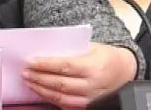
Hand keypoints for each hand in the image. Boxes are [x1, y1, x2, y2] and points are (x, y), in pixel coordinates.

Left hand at [22, 42, 136, 108]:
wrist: (124, 71)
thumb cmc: (106, 56)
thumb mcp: (91, 46)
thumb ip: (71, 49)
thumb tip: (46, 50)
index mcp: (93, 66)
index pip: (65, 66)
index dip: (46, 65)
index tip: (31, 61)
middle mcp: (92, 85)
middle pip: (60, 83)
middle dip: (39, 78)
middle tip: (25, 72)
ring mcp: (90, 98)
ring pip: (61, 97)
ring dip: (41, 90)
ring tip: (29, 82)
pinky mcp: (87, 106)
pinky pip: (66, 105)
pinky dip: (50, 99)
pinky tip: (41, 92)